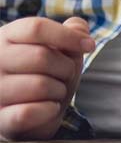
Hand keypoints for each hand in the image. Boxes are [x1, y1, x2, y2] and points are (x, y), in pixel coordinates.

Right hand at [0, 16, 94, 140]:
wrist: (28, 114)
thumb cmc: (45, 73)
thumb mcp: (60, 48)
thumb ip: (71, 31)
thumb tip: (79, 28)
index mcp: (5, 38)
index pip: (36, 28)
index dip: (68, 36)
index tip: (89, 46)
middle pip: (42, 56)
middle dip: (66, 67)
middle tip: (67, 75)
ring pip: (40, 85)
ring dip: (59, 90)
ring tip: (55, 92)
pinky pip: (29, 113)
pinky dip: (50, 110)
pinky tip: (50, 108)